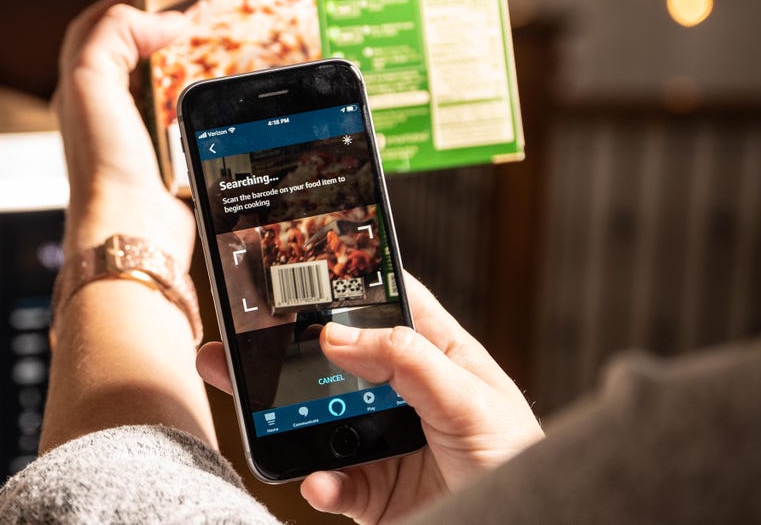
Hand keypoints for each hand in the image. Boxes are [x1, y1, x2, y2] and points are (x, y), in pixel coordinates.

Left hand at [54, 0, 193, 267]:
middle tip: (200, 11)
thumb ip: (115, 34)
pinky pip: (185, 115)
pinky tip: (222, 93)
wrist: (132, 231)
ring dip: (187, 61)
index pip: (98, 27)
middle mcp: (104, 110)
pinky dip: (202, 96)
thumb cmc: (105, 162)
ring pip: (161, 82)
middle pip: (133, 51)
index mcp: (79, 88)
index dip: (129, 1)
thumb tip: (163, 21)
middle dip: (162, 27)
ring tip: (218, 44)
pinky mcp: (166, 158)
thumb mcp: (91, 80)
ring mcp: (136, 135)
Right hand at [196, 272, 543, 522]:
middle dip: (285, 351)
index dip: (346, 284)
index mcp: (437, 358)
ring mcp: (384, 444)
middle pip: (333, 362)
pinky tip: (320, 480)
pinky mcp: (371, 493)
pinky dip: (318, 482)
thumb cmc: (520, 463)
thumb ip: (407, 360)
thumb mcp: (471, 400)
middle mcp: (405, 396)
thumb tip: (336, 335)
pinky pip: (330, 483)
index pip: (387, 305)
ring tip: (250, 406)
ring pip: (317, 419)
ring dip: (281, 415)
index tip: (299, 267)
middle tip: (240, 334)